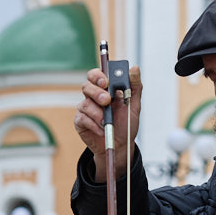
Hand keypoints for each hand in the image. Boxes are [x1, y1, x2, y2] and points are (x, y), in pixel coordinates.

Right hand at [74, 65, 141, 181]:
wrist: (121, 145)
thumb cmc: (126, 123)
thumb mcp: (134, 104)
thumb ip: (135, 86)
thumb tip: (135, 69)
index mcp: (106, 88)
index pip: (96, 75)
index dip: (98, 76)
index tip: (106, 82)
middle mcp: (93, 96)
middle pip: (86, 86)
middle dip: (96, 93)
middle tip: (106, 101)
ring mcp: (86, 108)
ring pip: (85, 103)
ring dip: (97, 113)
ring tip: (107, 122)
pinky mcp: (80, 121)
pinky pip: (82, 118)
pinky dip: (93, 124)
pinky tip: (102, 129)